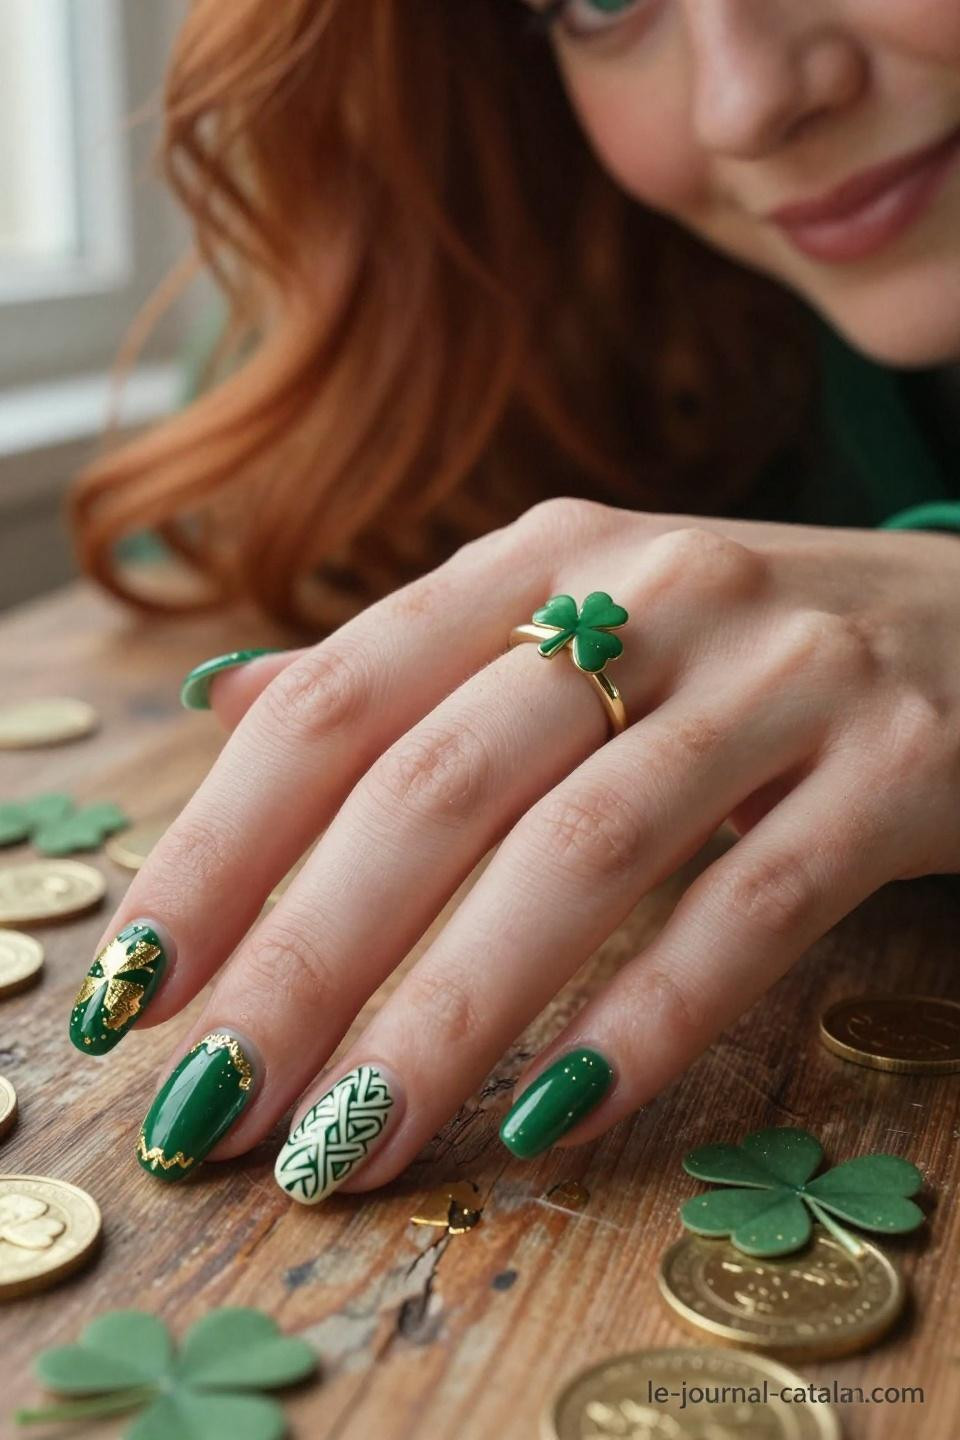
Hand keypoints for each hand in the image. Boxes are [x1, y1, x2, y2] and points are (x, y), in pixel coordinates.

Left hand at [71, 498, 959, 1193]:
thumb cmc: (742, 649)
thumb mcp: (575, 619)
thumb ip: (412, 667)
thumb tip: (229, 709)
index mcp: (543, 557)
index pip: (340, 698)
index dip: (223, 846)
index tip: (140, 982)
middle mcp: (651, 592)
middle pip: (438, 784)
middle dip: (308, 957)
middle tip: (215, 1103)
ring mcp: (781, 673)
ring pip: (584, 853)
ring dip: (451, 1015)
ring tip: (354, 1142)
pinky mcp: (895, 764)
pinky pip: (751, 907)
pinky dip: (646, 1018)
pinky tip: (552, 1117)